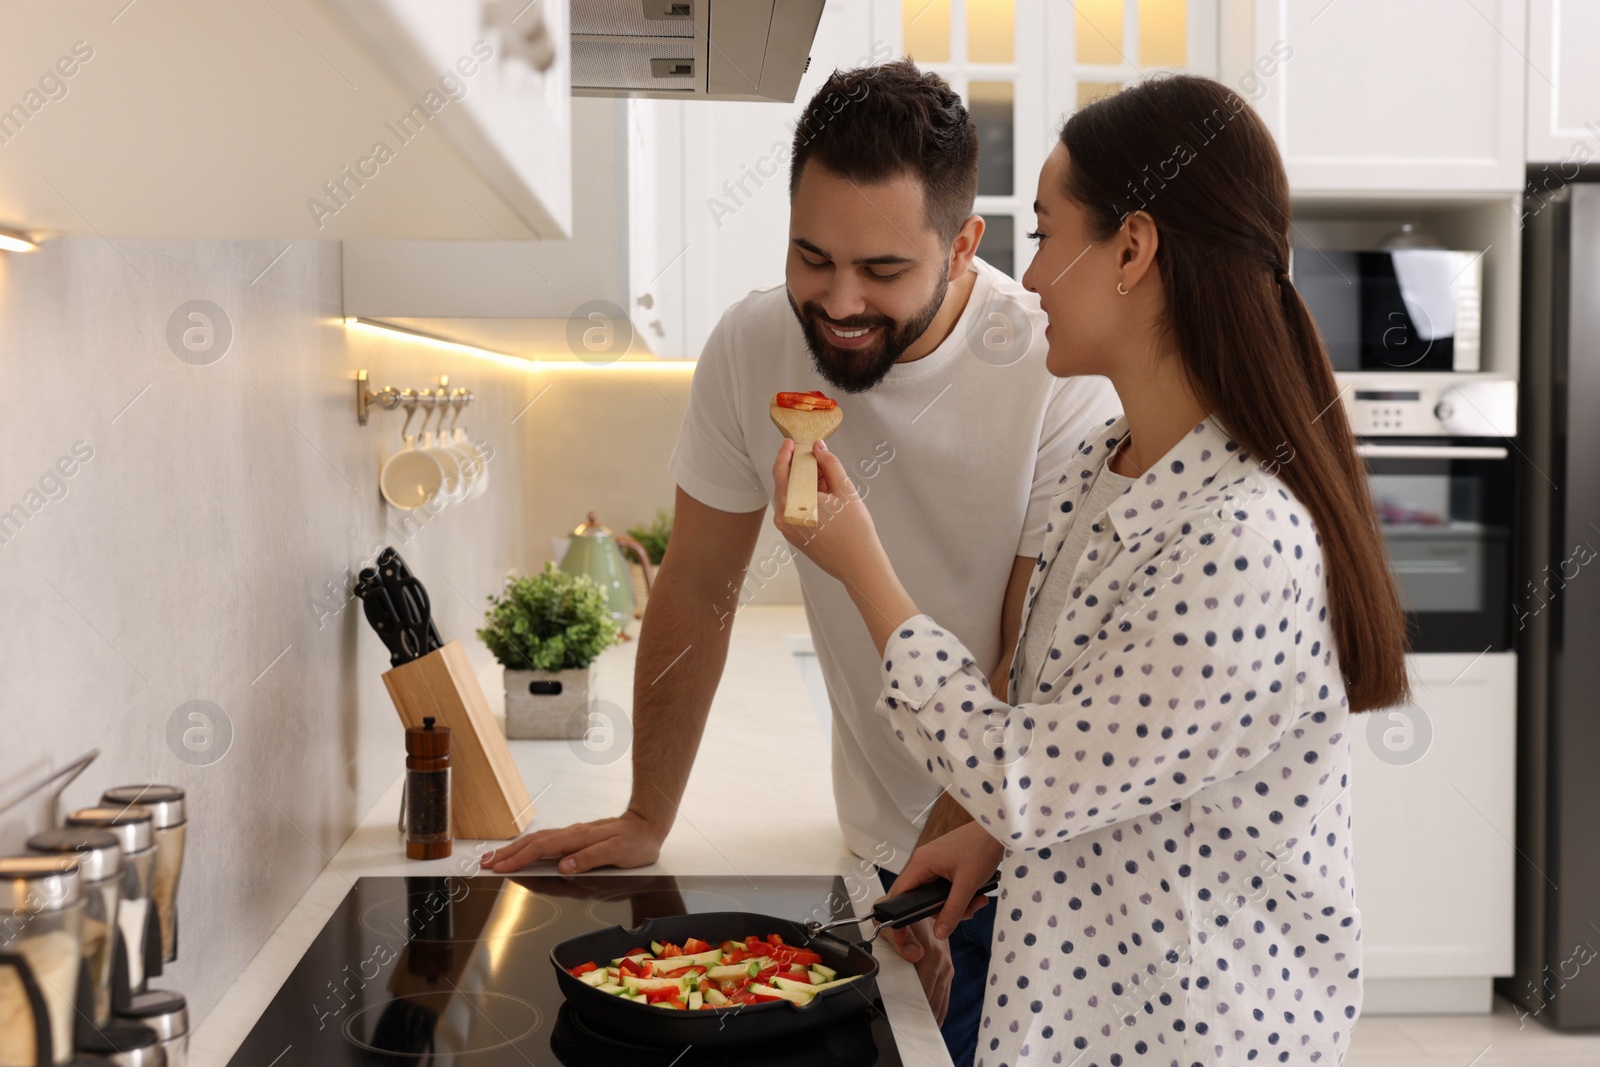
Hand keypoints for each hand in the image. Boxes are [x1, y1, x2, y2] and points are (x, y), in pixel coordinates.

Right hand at [479, 809, 666, 873]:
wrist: (648, 824)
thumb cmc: (636, 843)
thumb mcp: (619, 853)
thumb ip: (591, 859)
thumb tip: (564, 866)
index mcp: (580, 838)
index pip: (544, 849)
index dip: (520, 858)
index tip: (501, 867)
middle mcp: (572, 834)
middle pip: (534, 843)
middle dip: (508, 854)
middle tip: (485, 864)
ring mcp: (572, 834)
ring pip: (537, 840)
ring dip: (514, 849)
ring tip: (495, 858)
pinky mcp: (574, 837)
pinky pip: (546, 841)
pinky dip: (529, 847)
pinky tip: (520, 852)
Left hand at [770, 438, 884, 586]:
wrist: (859, 565)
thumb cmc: (855, 530)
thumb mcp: (845, 489)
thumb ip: (829, 464)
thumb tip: (818, 447)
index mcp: (792, 503)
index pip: (781, 471)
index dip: (785, 453)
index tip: (791, 442)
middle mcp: (784, 517)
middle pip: (786, 484)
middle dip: (800, 469)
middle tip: (819, 460)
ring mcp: (788, 529)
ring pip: (791, 497)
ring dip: (805, 485)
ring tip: (829, 480)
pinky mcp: (795, 537)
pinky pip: (795, 510)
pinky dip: (806, 499)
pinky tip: (826, 497)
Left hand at [881, 916, 953, 1025]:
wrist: (921, 903)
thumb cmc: (901, 913)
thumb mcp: (892, 920)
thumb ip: (899, 936)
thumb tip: (913, 954)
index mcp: (929, 951)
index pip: (923, 987)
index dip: (916, 1007)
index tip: (910, 1023)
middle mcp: (941, 960)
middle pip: (933, 996)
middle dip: (925, 1017)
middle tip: (915, 1033)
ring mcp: (946, 964)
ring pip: (941, 997)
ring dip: (934, 1015)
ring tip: (926, 1031)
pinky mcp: (947, 966)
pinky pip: (946, 992)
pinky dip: (941, 1007)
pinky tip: (936, 1018)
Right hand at [889, 821, 1003, 939]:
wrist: (999, 830)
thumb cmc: (982, 847)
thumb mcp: (967, 885)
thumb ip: (952, 911)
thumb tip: (940, 932)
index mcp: (921, 862)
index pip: (900, 892)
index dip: (901, 912)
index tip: (912, 926)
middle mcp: (924, 861)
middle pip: (921, 897)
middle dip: (943, 910)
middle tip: (964, 913)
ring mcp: (935, 862)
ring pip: (936, 893)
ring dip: (955, 903)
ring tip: (976, 902)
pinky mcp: (946, 863)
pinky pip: (945, 886)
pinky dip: (959, 894)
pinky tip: (975, 895)